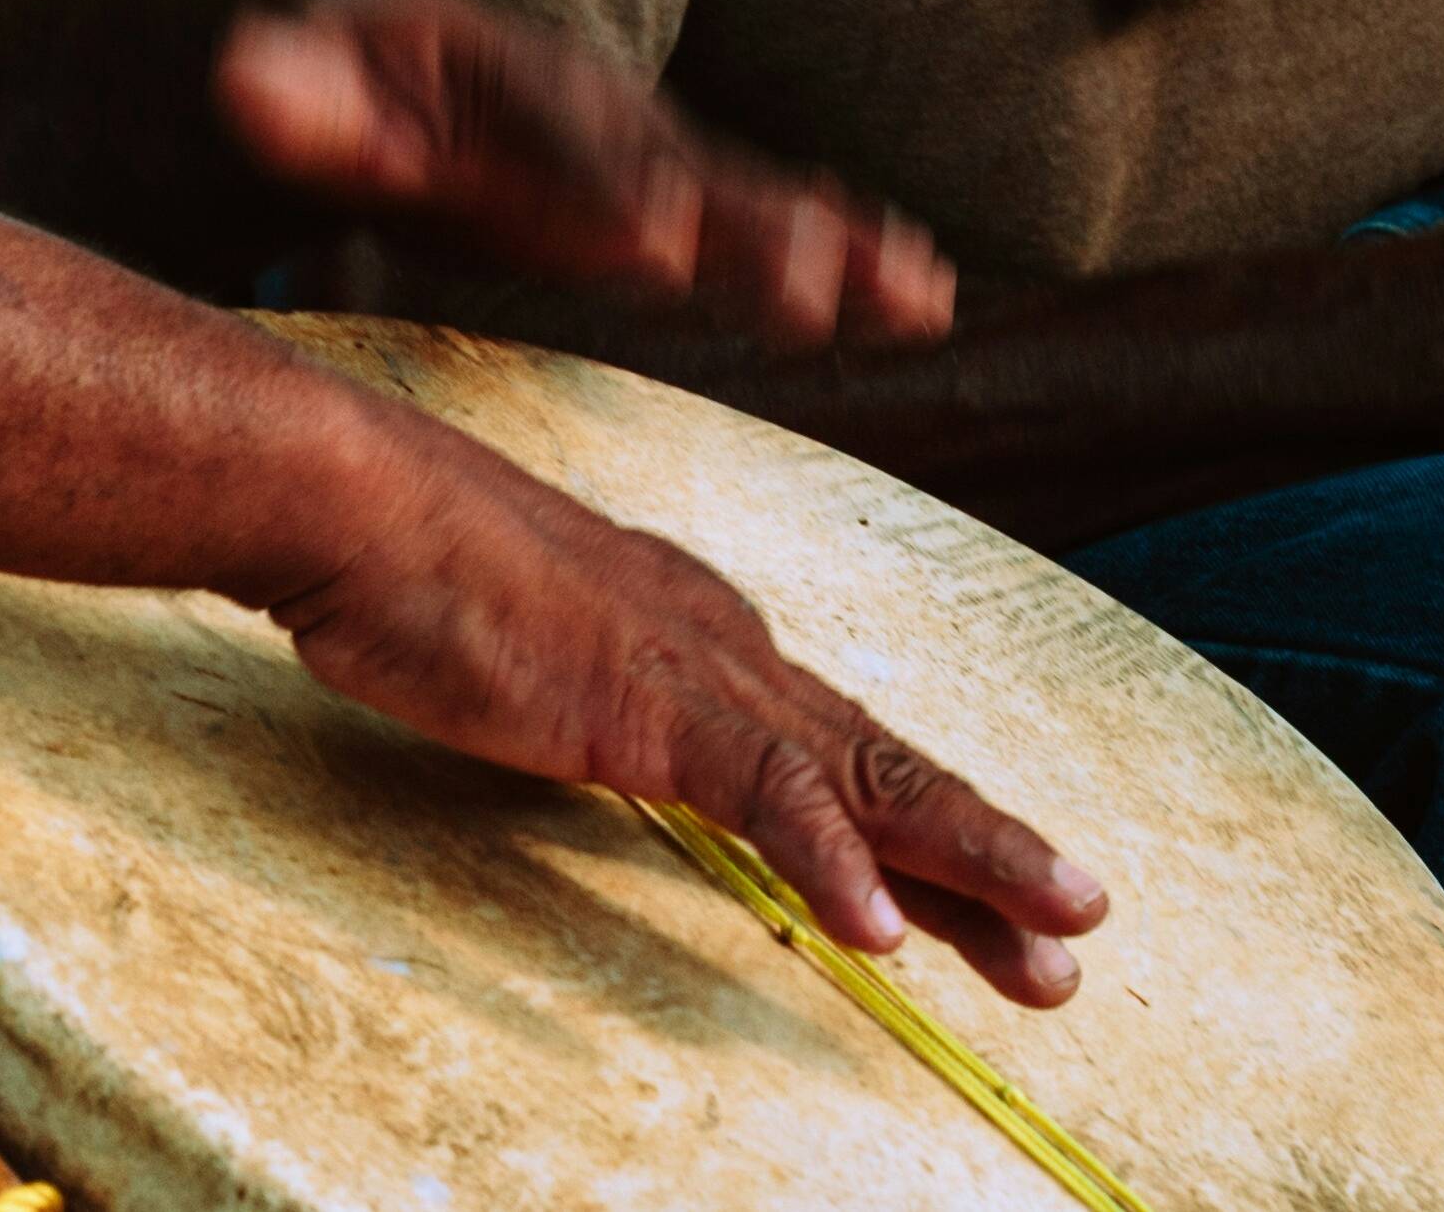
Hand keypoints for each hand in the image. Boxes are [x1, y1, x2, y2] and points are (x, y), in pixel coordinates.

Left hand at [214, 0, 955, 350]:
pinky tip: (909, 289)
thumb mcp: (249, 70)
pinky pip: (732, 212)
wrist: (252, 38)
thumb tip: (255, 76)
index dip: (598, 191)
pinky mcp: (620, 186)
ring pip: (722, 187)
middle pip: (663, 159)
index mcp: (470, 70)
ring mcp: (598, 139)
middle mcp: (557, 96)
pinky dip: (825, 242)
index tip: (656, 249)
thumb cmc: (249, 72)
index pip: (544, 137)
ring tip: (911, 293)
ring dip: (816, 240)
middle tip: (811, 288)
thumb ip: (278, 92)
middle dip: (740, 225)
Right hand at [267, 412, 1111, 1003]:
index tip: (998, 898)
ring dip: (972, 866)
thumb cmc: (419, 575)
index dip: (930, 832)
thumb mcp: (538, 660)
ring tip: (1053, 940)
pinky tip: (877, 930)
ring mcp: (702, 677)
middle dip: (992, 857)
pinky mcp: (650, 705)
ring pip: (870, 783)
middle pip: (889, 771)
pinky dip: (830, 863)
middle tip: (1081, 926)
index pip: (844, 757)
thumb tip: (614, 737)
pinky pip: (764, 796)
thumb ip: (597, 702)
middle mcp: (733, 655)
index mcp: (712, 645)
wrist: (361, 503)